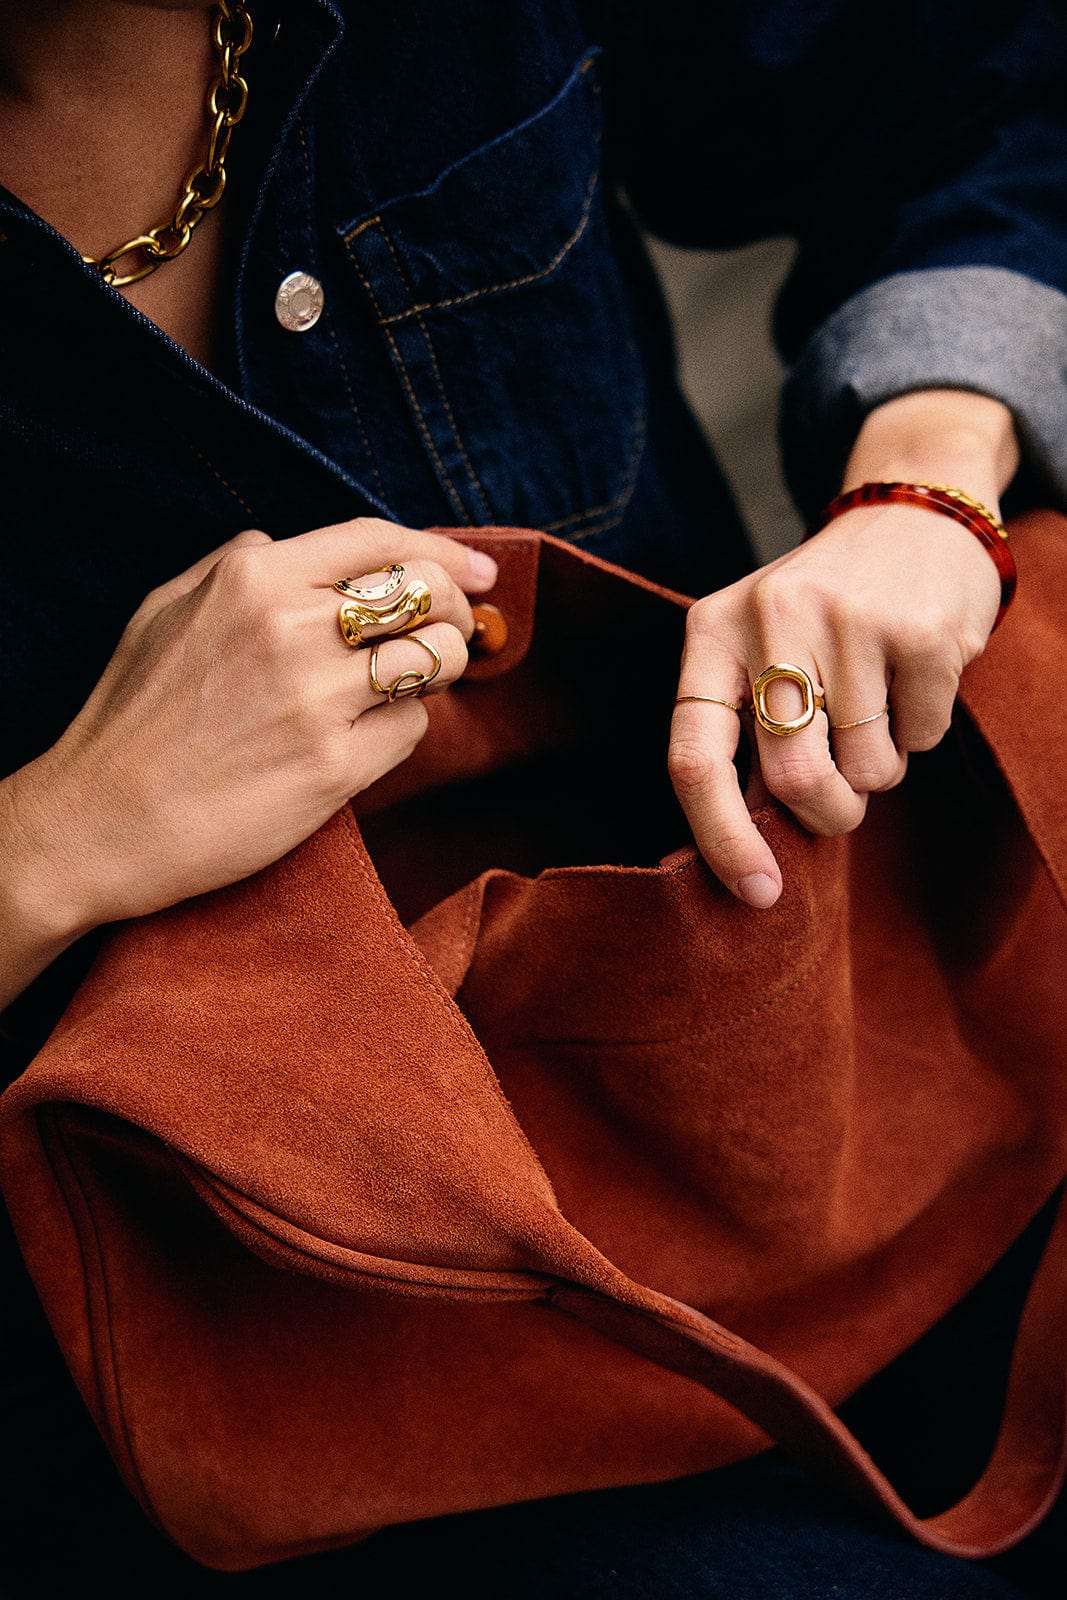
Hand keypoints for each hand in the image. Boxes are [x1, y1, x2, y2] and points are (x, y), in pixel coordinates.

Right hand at [1, 518, 496, 951]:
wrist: (101, 822)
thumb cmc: (132, 718)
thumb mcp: (166, 609)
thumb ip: (233, 564)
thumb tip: (289, 543)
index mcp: (252, 578)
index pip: (380, 541)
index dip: (444, 552)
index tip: (478, 570)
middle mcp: (291, 628)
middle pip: (426, 594)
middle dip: (454, 610)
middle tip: (451, 632)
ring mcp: (317, 701)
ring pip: (436, 660)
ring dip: (442, 668)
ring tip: (413, 682)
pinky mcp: (334, 769)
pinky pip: (412, 729)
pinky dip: (404, 728)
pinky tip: (368, 737)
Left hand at [667, 391, 1016, 906]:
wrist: (911, 513)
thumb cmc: (821, 610)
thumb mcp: (758, 647)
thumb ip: (744, 731)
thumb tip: (751, 844)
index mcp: (711, 631)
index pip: (695, 757)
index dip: (721, 838)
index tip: (757, 894)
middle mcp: (771, 616)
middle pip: (791, 778)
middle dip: (826, 815)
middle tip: (842, 804)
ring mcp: (850, 620)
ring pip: (867, 770)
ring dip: (878, 771)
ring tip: (876, 712)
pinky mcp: (921, 630)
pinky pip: (922, 739)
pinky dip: (921, 733)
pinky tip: (913, 679)